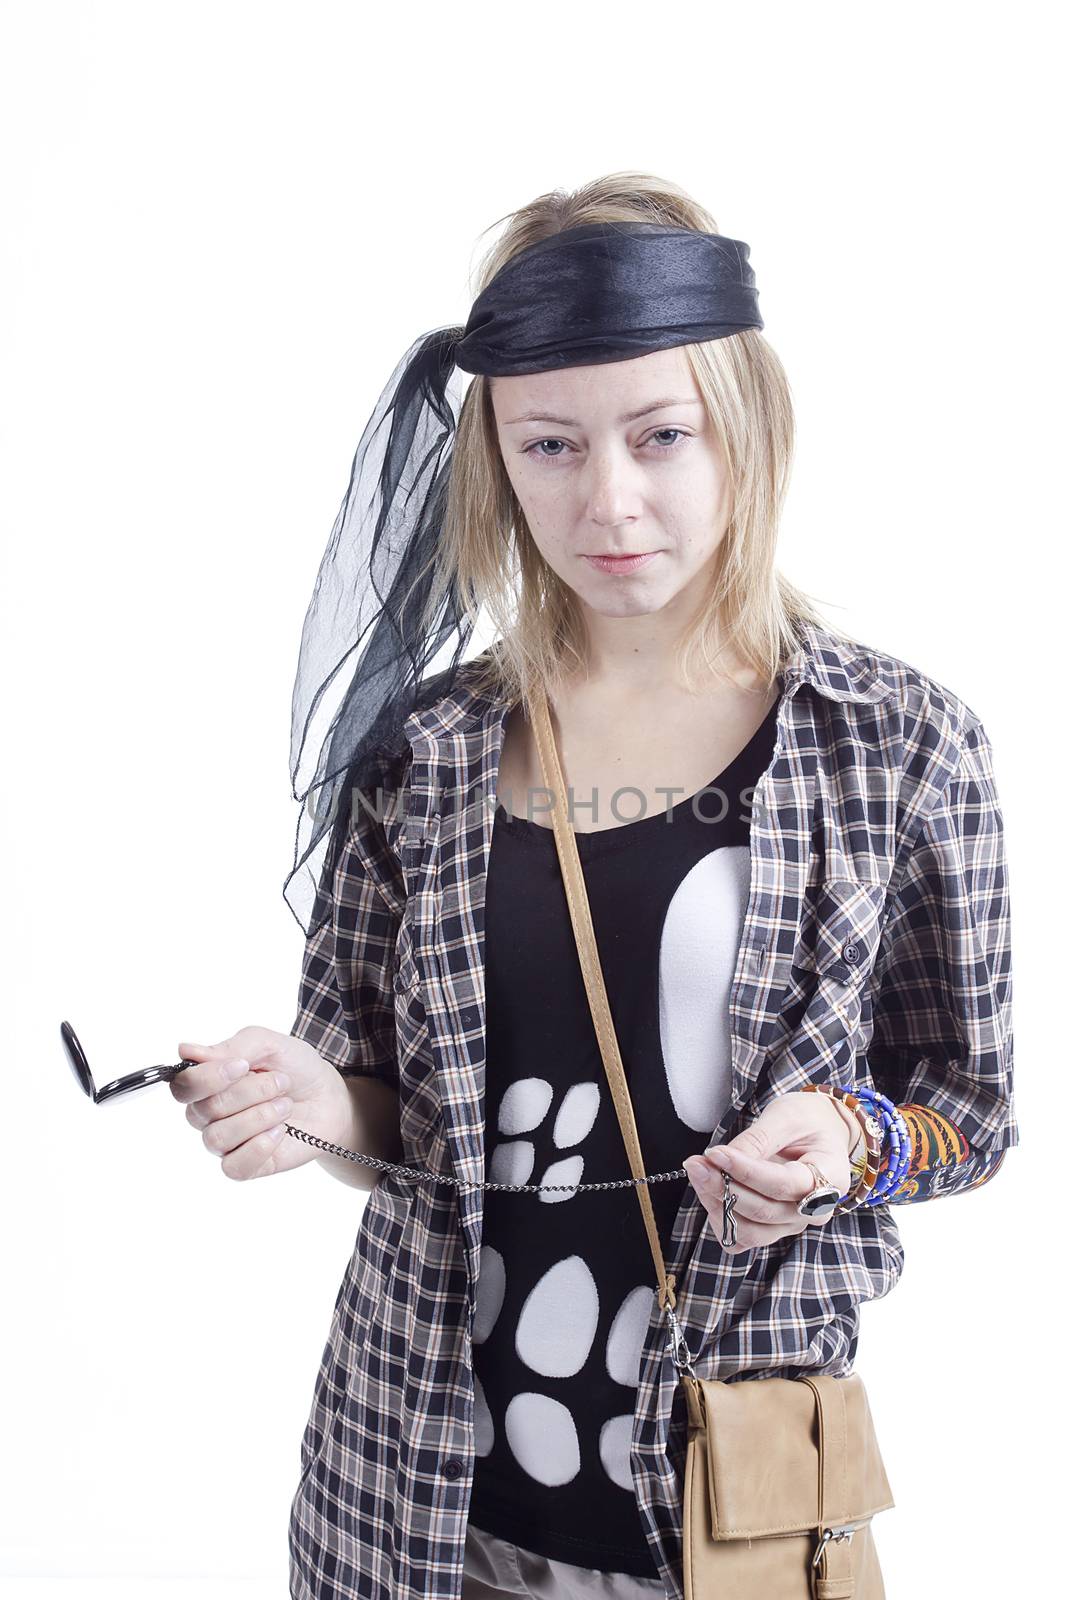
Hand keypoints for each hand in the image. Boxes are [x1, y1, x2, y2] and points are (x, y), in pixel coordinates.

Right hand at [170, 1025, 350, 1180]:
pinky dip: (259, 1147)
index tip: (242, 1066)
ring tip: (285, 1106)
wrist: (328, 1097)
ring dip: (259, 1117)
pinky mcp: (243, 1165)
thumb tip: (185, 1050)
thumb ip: (230, 1047)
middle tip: (281, 1082)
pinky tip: (279, 1131)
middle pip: (205, 1109)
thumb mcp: (269, 1044)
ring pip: (217, 1137)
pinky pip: (233, 1166)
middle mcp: (209, 1113)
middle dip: (250, 1092)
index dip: (208, 1077)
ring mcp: (225, 1141)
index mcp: (208, 1081)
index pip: (183, 1085)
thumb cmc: (295, 1068)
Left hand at [681, 1090, 857, 1252]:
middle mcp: (815, 1210)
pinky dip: (721, 1219)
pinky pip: (742, 1238)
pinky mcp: (773, 1229)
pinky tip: (709, 1190)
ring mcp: (793, 1223)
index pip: (783, 1185)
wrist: (819, 1132)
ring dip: (717, 1204)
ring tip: (698, 1172)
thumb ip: (757, 1139)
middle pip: (764, 1211)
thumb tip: (721, 1159)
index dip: (746, 1172)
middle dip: (724, 1187)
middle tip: (696, 1163)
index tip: (715, 1153)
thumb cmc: (807, 1120)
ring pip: (750, 1231)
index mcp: (830, 1177)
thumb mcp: (786, 1117)